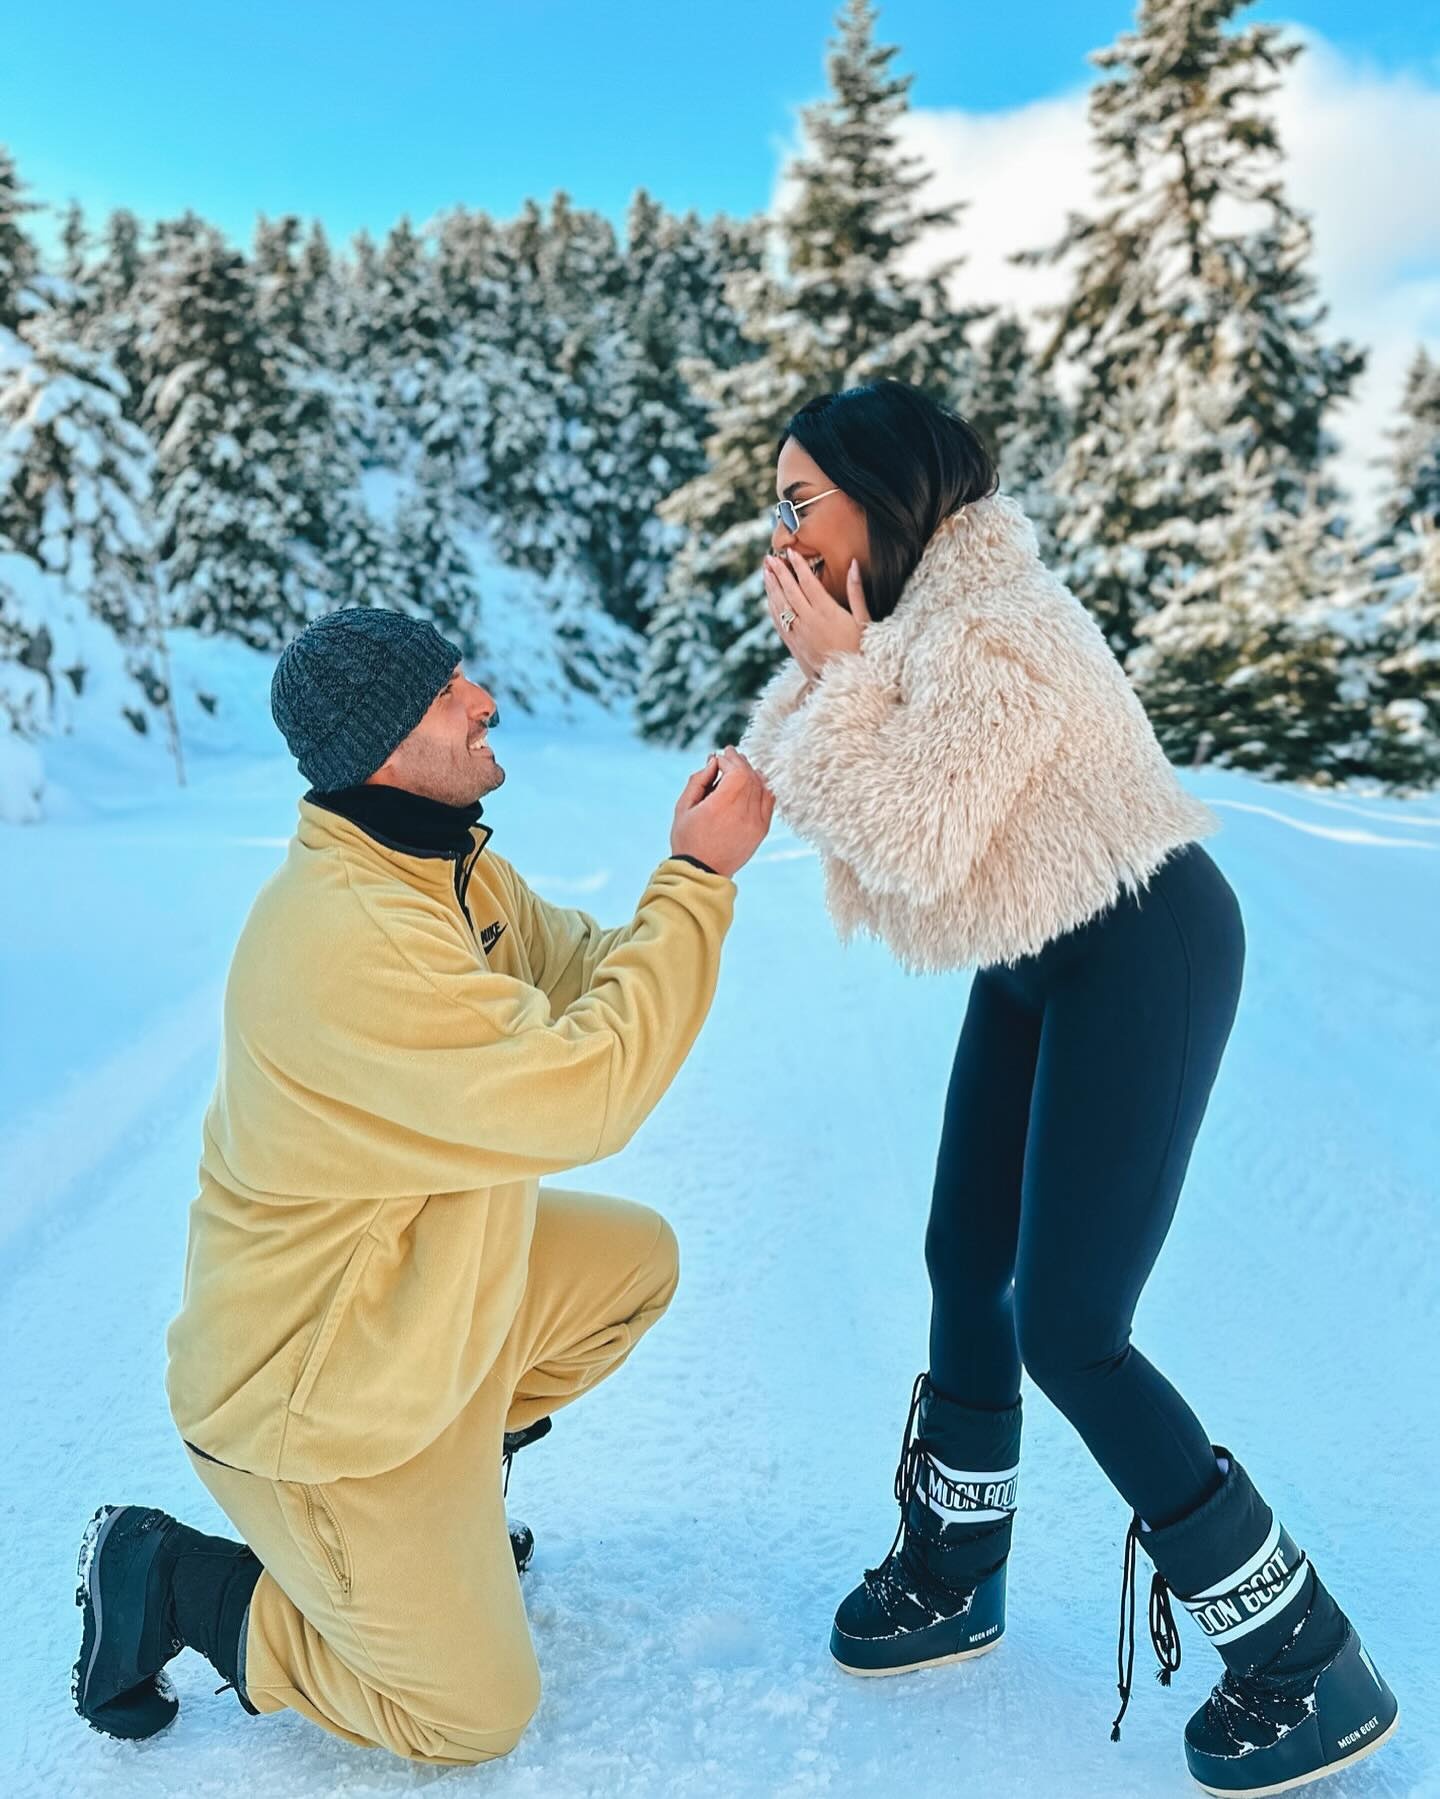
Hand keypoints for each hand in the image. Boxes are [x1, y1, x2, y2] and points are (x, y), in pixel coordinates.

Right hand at [670, 746, 774, 877]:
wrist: (702, 872)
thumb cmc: (688, 839)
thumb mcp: (683, 807)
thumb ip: (698, 780)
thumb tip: (714, 762)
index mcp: (721, 806)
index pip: (736, 771)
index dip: (728, 760)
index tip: (718, 757)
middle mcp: (743, 813)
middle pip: (750, 776)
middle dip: (740, 762)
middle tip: (730, 755)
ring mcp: (756, 822)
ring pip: (761, 786)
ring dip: (751, 773)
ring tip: (740, 767)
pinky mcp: (762, 830)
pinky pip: (769, 801)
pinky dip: (763, 787)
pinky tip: (754, 782)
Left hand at [762, 549, 869, 677]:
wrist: (849, 681)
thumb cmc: (862, 649)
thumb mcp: (864, 619)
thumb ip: (856, 591)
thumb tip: (854, 564)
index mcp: (828, 612)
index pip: (808, 583)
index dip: (798, 566)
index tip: (790, 552)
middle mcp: (810, 621)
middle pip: (789, 592)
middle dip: (778, 573)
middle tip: (769, 558)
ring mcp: (800, 634)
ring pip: (780, 606)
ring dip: (771, 588)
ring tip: (765, 572)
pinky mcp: (794, 646)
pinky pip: (779, 623)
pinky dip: (772, 608)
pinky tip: (769, 598)